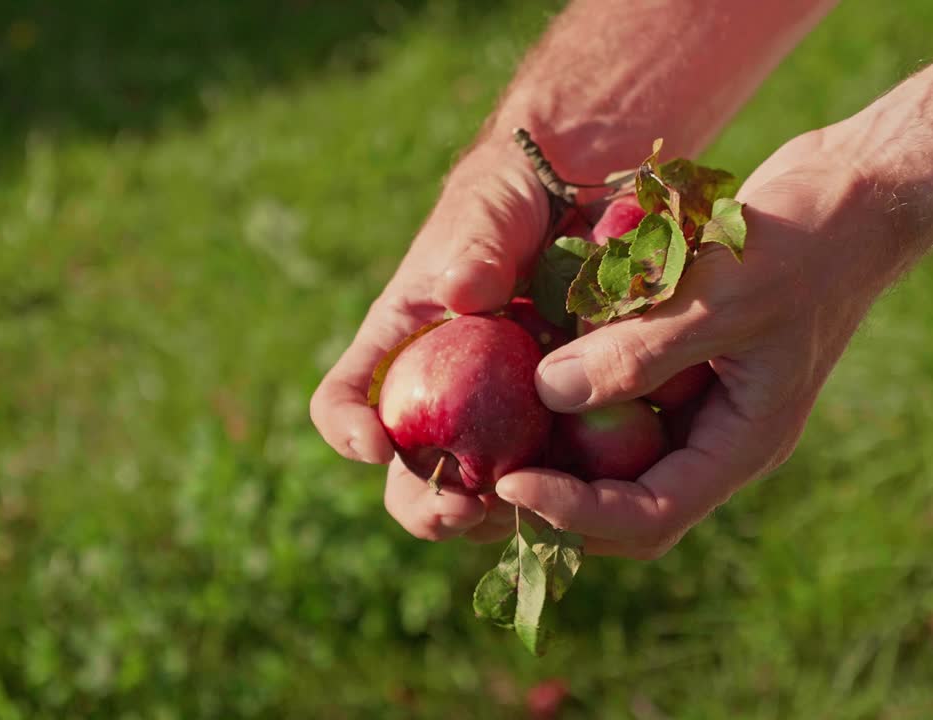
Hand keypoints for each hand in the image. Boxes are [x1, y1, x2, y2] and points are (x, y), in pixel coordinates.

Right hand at [310, 143, 549, 542]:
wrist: (587, 188)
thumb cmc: (514, 191)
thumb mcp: (489, 208)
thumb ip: (475, 247)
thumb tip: (458, 294)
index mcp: (402, 347)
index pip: (345, 401)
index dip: (347, 430)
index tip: (376, 446)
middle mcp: (441, 392)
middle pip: (409, 471)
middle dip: (424, 504)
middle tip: (459, 512)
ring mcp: (499, 413)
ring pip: (476, 488)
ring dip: (490, 514)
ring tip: (518, 514)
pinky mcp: (556, 423)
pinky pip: (547, 473)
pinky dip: (555, 492)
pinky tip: (580, 496)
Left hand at [495, 127, 918, 558]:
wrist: (854, 190)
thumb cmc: (805, 241)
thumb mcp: (723, 294)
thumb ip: (642, 350)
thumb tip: (548, 394)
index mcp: (740, 444)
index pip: (648, 515)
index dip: (574, 514)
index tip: (507, 484)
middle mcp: (713, 435)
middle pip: (619, 503)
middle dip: (550, 501)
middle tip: (477, 479)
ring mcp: (695, 400)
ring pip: (610, 455)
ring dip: (552, 451)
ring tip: (486, 433)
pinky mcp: (677, 359)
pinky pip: (612, 397)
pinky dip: (567, 391)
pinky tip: (520, 364)